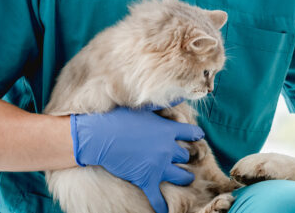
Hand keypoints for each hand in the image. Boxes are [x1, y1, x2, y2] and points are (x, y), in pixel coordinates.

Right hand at [71, 102, 201, 212]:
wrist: (99, 136)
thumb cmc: (119, 118)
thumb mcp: (144, 107)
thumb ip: (164, 103)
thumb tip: (179, 94)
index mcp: (169, 130)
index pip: (193, 134)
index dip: (195, 136)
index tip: (195, 137)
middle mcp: (168, 149)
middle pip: (186, 156)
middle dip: (184, 157)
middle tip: (182, 158)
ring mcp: (158, 166)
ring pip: (182, 176)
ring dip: (184, 178)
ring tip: (185, 178)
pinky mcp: (146, 179)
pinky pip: (158, 197)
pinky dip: (162, 206)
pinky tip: (165, 212)